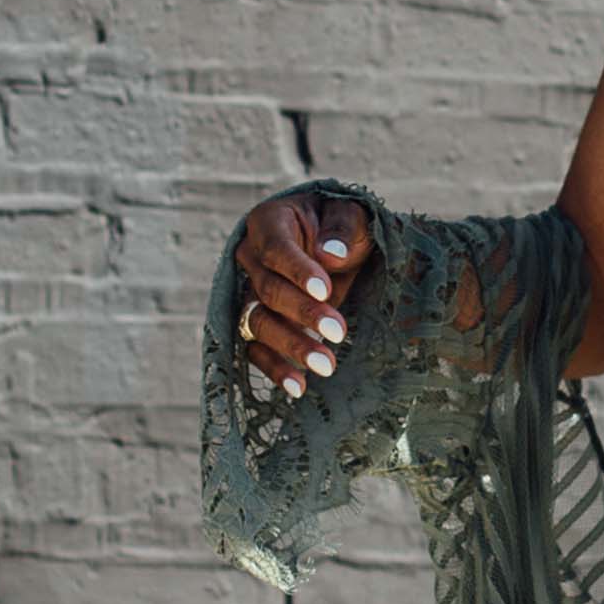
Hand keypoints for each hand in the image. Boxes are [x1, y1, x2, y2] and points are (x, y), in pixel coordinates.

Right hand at [237, 190, 373, 392]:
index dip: (297, 271)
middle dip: (303, 313)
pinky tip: (299, 387)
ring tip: (327, 366)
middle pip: (267, 290)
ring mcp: (251, 292)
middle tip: (339, 332)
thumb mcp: (352, 215)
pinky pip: (256, 348)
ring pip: (259, 322)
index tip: (325, 290)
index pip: (276, 249)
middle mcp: (251, 257)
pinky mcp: (259, 321)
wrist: (336, 245)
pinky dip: (275, 368)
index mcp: (269, 222)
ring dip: (292, 345)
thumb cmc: (343, 225)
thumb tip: (329, 255)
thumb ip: (342, 228)